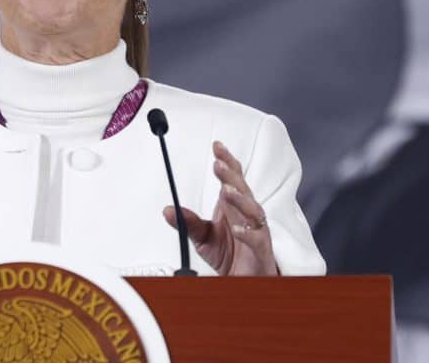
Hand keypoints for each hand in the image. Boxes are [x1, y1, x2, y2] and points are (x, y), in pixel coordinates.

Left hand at [163, 141, 277, 275]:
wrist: (245, 281)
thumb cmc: (230, 254)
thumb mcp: (203, 236)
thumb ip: (188, 222)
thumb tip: (167, 210)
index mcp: (233, 207)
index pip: (232, 179)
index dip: (226, 162)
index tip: (216, 146)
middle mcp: (246, 215)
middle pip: (242, 189)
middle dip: (231, 175)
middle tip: (218, 163)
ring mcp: (256, 231)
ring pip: (253, 210)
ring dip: (240, 199)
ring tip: (226, 190)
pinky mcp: (261, 250)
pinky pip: (257, 239)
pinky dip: (247, 232)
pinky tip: (236, 227)